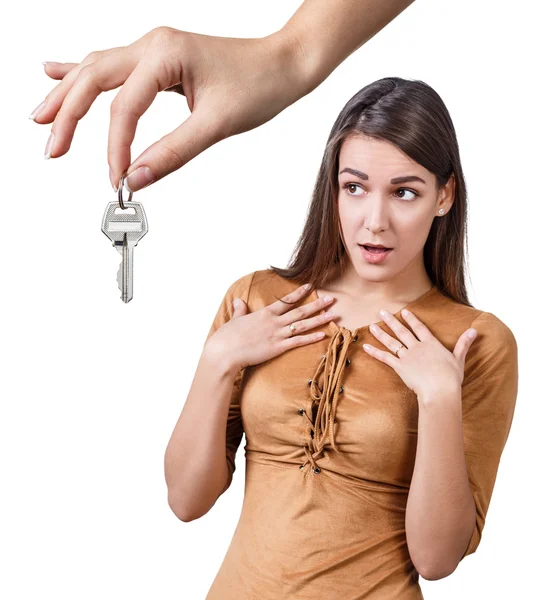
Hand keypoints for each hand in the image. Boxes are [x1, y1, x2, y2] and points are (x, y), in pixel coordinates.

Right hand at [31, 26, 305, 191]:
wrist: (285, 64)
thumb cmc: (260, 84)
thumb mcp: (216, 124)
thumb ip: (174, 152)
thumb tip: (138, 178)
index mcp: (164, 55)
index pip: (123, 108)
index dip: (115, 148)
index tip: (116, 181)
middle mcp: (153, 45)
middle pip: (93, 79)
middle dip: (67, 114)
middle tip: (51, 148)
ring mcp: (154, 50)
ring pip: (97, 69)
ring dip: (68, 94)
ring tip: (40, 116)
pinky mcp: (161, 60)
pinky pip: (113, 66)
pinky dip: (84, 74)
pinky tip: (58, 72)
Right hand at [206, 283, 335, 371]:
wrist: (225, 352)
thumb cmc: (227, 337)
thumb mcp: (234, 320)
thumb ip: (240, 310)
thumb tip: (238, 300)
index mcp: (264, 313)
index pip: (286, 300)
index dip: (300, 293)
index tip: (311, 286)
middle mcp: (274, 322)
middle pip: (300, 311)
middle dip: (317, 304)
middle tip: (332, 299)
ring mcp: (277, 334)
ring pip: (303, 325)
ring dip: (320, 319)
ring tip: (334, 314)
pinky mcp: (278, 348)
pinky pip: (298, 341)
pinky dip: (312, 338)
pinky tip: (323, 334)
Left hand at [363, 308, 477, 400]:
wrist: (440, 390)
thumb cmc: (451, 378)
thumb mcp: (459, 358)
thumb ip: (464, 343)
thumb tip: (474, 331)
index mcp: (431, 344)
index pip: (419, 328)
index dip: (411, 319)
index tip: (403, 311)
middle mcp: (417, 347)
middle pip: (402, 331)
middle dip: (391, 321)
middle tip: (381, 311)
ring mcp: (407, 357)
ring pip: (391, 342)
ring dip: (380, 333)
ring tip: (371, 325)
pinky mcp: (400, 367)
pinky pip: (385, 358)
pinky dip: (374, 352)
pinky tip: (365, 347)